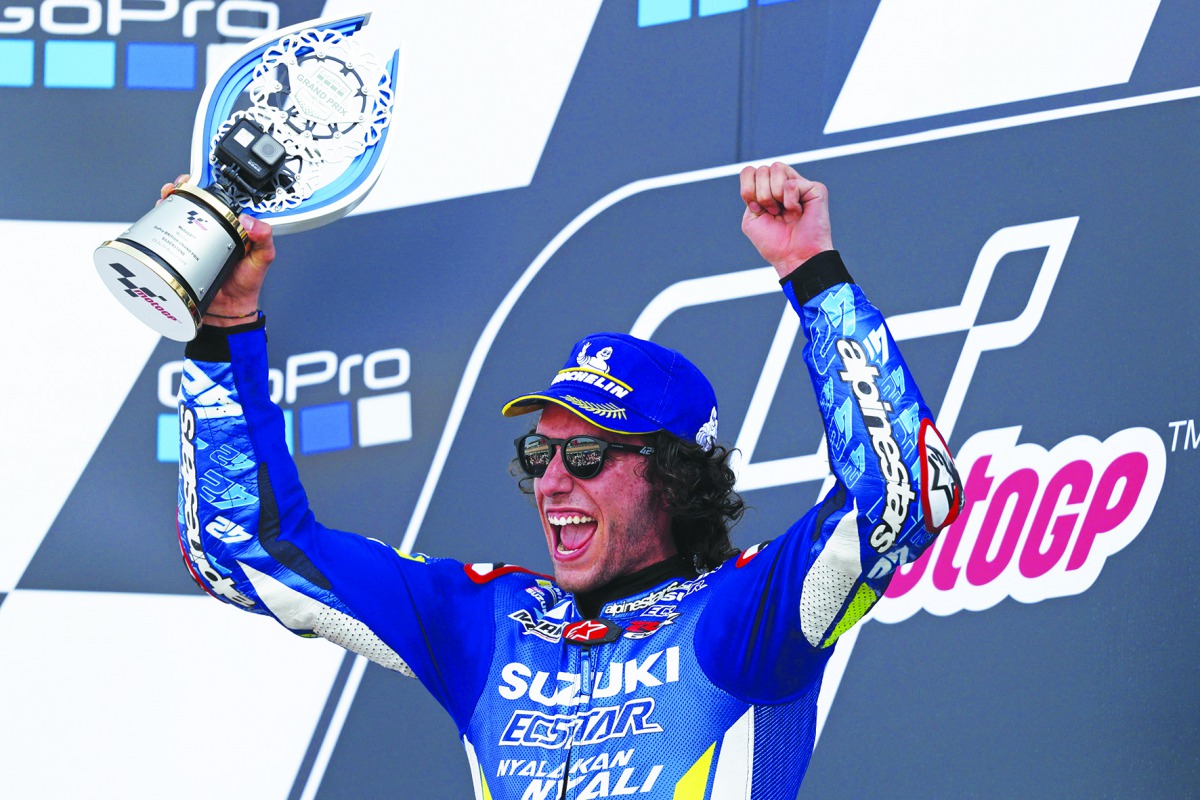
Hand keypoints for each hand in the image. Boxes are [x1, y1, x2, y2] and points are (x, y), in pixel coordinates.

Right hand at [159, 176, 275, 326]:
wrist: (228, 310)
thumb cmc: (247, 283)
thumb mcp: (263, 258)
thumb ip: (264, 239)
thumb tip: (250, 221)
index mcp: (232, 226)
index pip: (219, 198)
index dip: (207, 185)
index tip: (199, 180)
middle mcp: (211, 229)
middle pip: (193, 202)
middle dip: (182, 189)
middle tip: (178, 187)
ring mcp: (194, 239)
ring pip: (176, 214)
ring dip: (167, 203)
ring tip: (166, 199)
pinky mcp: (180, 252)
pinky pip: (167, 235)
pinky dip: (158, 226)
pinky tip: (156, 220)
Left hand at [739, 162, 832, 279]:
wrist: (794, 257)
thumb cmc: (775, 243)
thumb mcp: (751, 219)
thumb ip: (749, 194)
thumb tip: (758, 173)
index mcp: (766, 190)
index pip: (749, 171)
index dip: (747, 188)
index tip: (755, 209)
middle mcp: (782, 184)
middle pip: (761, 169)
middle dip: (761, 195)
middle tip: (773, 213)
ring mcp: (799, 184)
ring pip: (777, 167)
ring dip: (773, 195)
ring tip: (783, 211)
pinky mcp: (815, 188)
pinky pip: (791, 183)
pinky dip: (789, 201)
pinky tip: (797, 212)